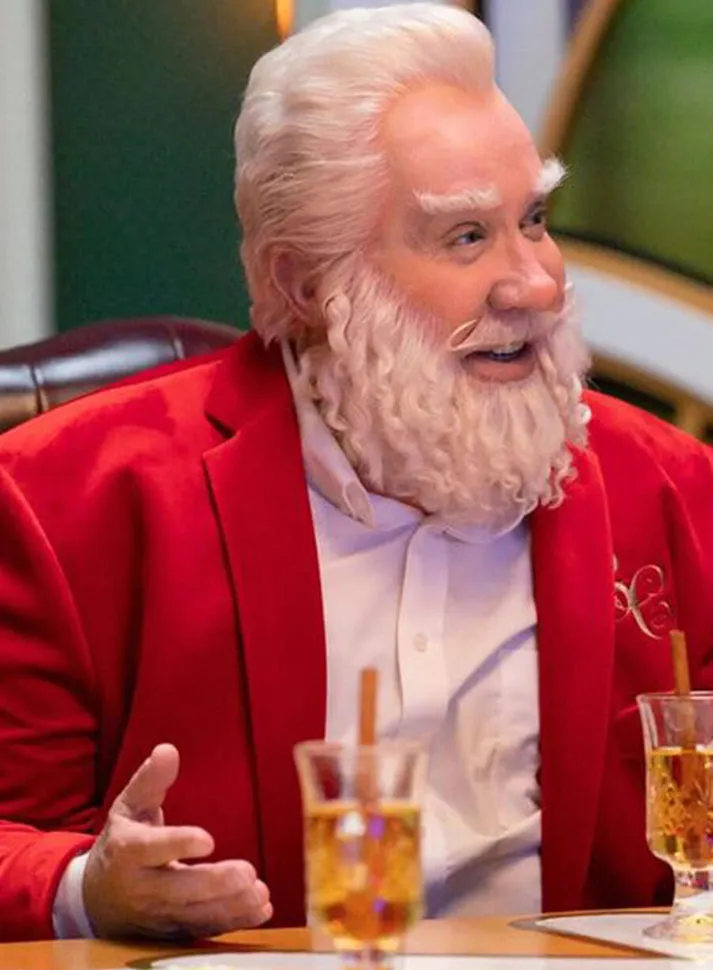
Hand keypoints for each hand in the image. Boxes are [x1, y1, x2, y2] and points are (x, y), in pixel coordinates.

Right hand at [83, 743, 272, 938]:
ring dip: (229, 907)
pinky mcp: (173, 931)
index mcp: (127, 851)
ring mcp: (157, 915)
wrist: (96, 899)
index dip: (178, 843)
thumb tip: (168, 749)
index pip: (150, 849)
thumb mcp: (129, 807)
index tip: (208, 838)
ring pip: (194, 915)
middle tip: (247, 873)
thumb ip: (150, 780)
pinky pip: (204, 930)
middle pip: (177, 889)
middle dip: (213, 884)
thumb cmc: (122, 843)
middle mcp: (141, 888)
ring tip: (259, 893)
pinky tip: (260, 910)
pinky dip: (232, 922)